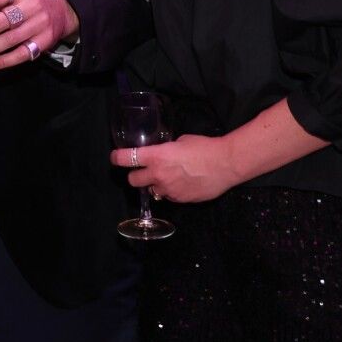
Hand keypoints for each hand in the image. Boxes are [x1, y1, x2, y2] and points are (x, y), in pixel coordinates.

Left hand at [110, 134, 238, 202]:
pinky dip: (171, 191)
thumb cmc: (204, 147)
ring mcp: (168, 189)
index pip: (126, 159)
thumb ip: (166, 150)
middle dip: (135, 176)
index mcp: (156, 156)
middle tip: (142, 171)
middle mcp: (158, 174)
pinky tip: (182, 183)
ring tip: (169, 177)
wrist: (226, 164)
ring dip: (155, 185)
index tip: (115, 158)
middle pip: (132, 180)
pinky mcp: (179, 199)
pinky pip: (168, 196)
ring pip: (152, 191)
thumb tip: (162, 153)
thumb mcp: (180, 142)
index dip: (117, 158)